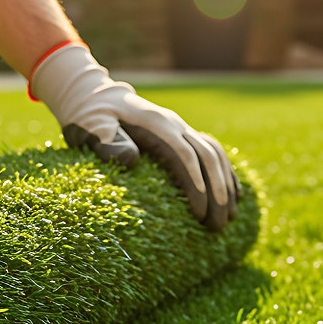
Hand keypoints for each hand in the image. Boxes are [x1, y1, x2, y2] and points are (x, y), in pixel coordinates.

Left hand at [29, 43, 240, 231]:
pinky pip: (214, 153)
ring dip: (226, 187)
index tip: (199, 214)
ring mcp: (181, 129)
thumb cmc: (89, 118)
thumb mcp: (90, 128)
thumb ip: (108, 143)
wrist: (92, 96)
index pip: (184, 156)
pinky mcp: (183, 136)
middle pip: (207, 157)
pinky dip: (226, 175)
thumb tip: (131, 160)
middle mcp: (174, 125)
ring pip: (215, 155)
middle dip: (217, 193)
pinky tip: (233, 198)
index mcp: (155, 124)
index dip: (195, 185)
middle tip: (217, 227)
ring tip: (229, 219)